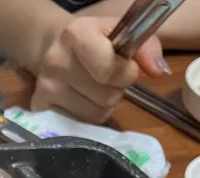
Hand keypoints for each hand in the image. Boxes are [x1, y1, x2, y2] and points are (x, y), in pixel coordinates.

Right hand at [31, 16, 169, 123]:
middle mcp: (56, 62)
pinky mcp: (39, 107)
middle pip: (105, 96)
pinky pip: (78, 125)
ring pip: (94, 114)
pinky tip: (82, 101)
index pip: (110, 70)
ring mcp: (45, 88)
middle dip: (115, 90)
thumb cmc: (92, 39)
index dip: (126, 74)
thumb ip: (146, 47)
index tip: (126, 67)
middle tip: (109, 80)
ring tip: (95, 90)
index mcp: (76, 35)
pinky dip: (87, 116)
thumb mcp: (119, 32)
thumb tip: (160, 71)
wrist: (51, 47)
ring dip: (103, 106)